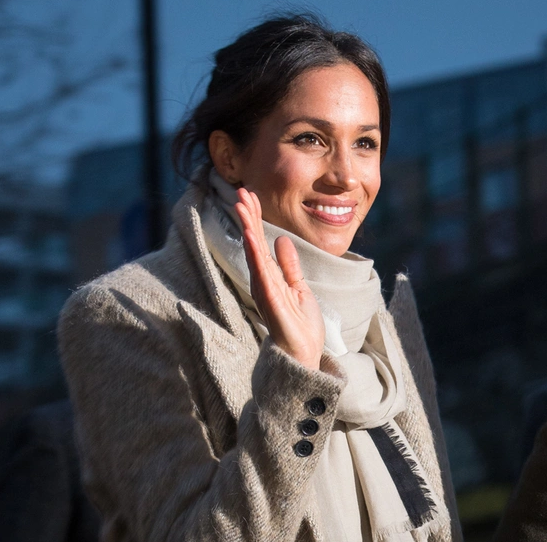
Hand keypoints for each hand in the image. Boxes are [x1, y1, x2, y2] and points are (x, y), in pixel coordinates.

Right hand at [234, 188, 324, 369]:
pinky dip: (255, 252)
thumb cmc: (299, 326)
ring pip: (254, 252)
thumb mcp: (299, 288)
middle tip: (241, 191)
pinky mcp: (271, 299)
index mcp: (271, 277)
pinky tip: (251, 234)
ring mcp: (265, 289)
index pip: (261, 242)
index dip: (255, 218)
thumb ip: (290, 266)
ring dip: (248, 227)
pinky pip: (261, 272)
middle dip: (248, 216)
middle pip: (254, 242)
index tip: (250, 196)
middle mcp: (263, 281)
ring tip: (242, 205)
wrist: (305, 354)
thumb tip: (282, 241)